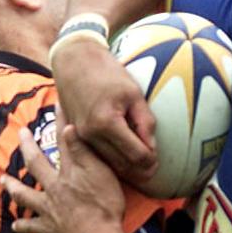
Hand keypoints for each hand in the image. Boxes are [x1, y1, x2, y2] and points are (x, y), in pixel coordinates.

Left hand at [0, 122, 126, 232]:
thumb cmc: (105, 207)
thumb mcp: (101, 175)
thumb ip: (83, 151)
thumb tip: (67, 128)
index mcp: (69, 172)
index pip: (64, 142)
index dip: (61, 122)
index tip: (58, 104)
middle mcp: (54, 188)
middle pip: (36, 164)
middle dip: (28, 147)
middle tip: (21, 133)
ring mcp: (50, 209)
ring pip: (25, 195)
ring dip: (13, 187)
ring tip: (3, 180)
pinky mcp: (51, 229)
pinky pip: (33, 227)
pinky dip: (24, 226)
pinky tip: (16, 225)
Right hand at [52, 40, 157, 184]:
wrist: (74, 61)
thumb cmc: (107, 73)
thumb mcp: (133, 94)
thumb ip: (145, 122)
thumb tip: (152, 148)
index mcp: (107, 123)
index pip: (135, 155)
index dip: (150, 161)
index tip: (158, 161)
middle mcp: (90, 134)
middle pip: (121, 165)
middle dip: (139, 171)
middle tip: (153, 170)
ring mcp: (80, 136)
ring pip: (107, 164)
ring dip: (125, 169)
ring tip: (141, 169)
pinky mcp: (75, 135)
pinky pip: (96, 155)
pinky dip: (111, 160)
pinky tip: (123, 160)